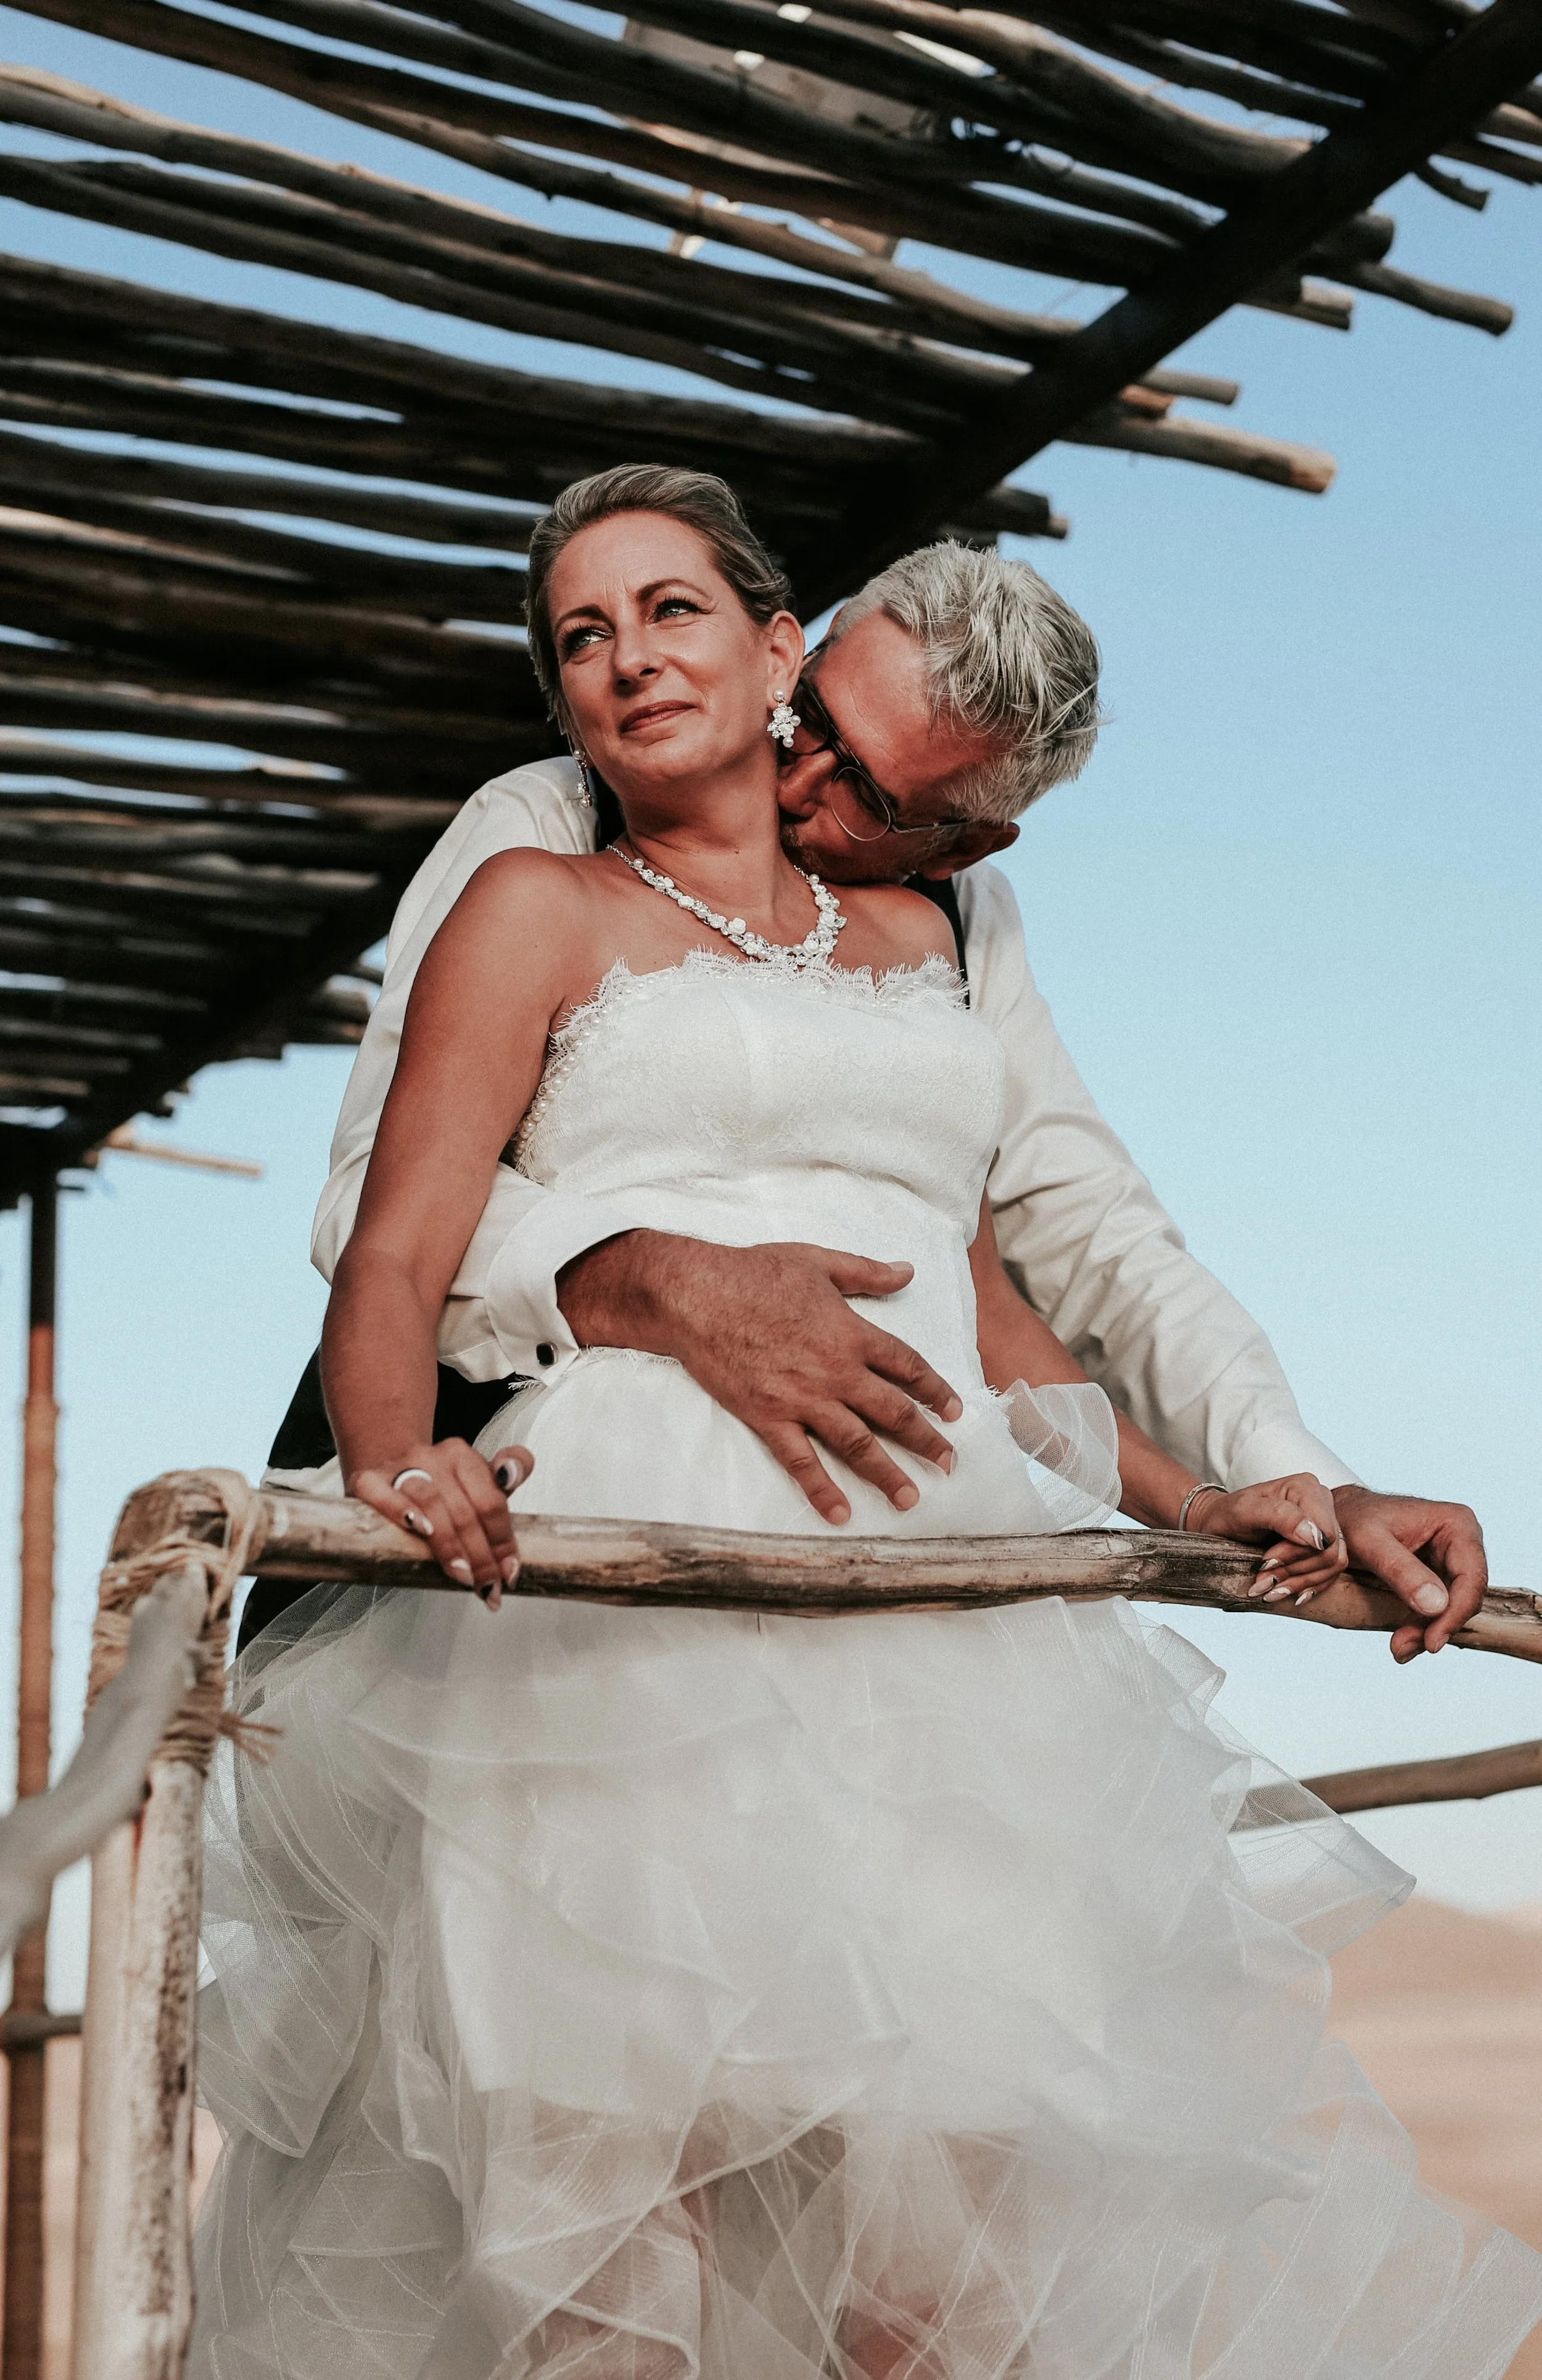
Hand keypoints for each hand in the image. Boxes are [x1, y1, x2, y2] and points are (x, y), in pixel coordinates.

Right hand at [350, 1440, 531, 1607]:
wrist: (386, 1472)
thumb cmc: (439, 1488)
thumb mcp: (478, 1481)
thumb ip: (511, 1470)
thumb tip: (512, 1476)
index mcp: (463, 1456)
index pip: (491, 1502)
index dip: (503, 1541)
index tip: (509, 1574)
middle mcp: (432, 1456)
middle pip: (464, 1510)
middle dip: (480, 1555)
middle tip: (487, 1587)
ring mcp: (399, 1466)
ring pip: (431, 1503)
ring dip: (450, 1544)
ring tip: (462, 1575)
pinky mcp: (368, 1481)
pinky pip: (383, 1495)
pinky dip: (401, 1511)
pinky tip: (420, 1530)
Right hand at [559, 1231, 963, 1525]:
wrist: (696, 1295)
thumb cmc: (755, 1272)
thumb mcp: (818, 1261)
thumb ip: (866, 1271)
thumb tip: (906, 1270)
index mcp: (851, 1333)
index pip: (907, 1366)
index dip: (934, 1389)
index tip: (954, 1410)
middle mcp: (836, 1371)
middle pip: (894, 1412)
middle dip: (926, 1440)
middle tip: (949, 1463)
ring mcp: (803, 1398)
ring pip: (857, 1443)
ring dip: (887, 1473)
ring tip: (911, 1499)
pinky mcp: (769, 1418)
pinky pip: (801, 1461)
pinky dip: (821, 1490)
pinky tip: (840, 1514)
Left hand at [1186, 1473, 1347, 1601]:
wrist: (1219, 1523)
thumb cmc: (1228, 1514)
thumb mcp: (1245, 1511)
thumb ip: (1280, 1516)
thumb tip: (1316, 1537)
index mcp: (1306, 1488)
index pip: (1324, 1533)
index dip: (1298, 1553)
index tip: (1265, 1563)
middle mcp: (1320, 1503)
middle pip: (1329, 1551)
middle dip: (1294, 1571)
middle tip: (1262, 1582)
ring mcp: (1324, 1523)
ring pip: (1333, 1564)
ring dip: (1301, 1583)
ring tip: (1270, 1591)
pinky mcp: (1322, 1544)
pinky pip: (1331, 1571)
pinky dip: (1310, 1586)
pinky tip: (1291, 1595)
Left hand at [1331, 1484, 1486, 1660]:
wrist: (1339, 1515)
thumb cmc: (1353, 1518)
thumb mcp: (1369, 1541)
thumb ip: (1400, 1570)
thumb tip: (1436, 1606)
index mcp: (1457, 1524)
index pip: (1471, 1577)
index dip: (1455, 1613)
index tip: (1431, 1642)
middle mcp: (1462, 1542)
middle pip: (1464, 1596)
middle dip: (1437, 1626)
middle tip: (1402, 1648)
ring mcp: (1452, 1561)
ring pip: (1452, 1608)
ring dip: (1427, 1632)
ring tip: (1398, 1649)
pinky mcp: (1438, 1578)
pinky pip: (1438, 1610)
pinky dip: (1421, 1628)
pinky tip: (1402, 1643)